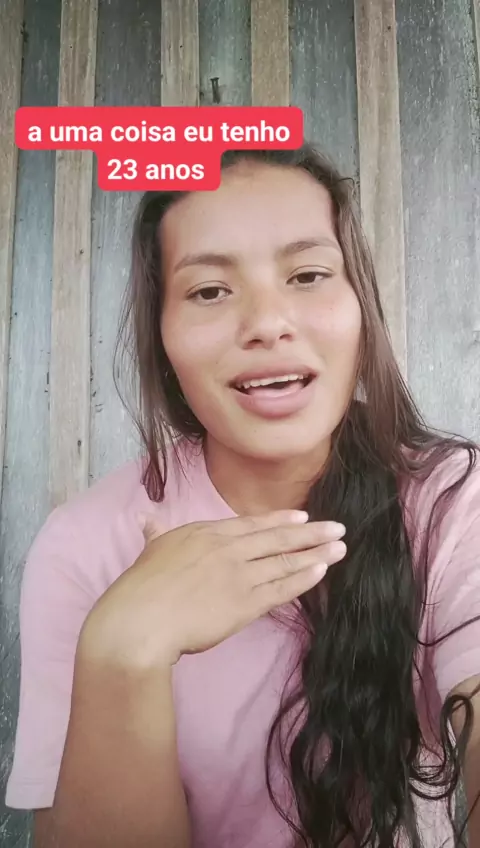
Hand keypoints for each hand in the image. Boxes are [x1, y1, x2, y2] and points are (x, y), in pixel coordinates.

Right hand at [82, 511, 346, 668]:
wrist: (142, 619)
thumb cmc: (142, 587)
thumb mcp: (151, 551)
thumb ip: (156, 534)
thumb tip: (146, 519)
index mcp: (206, 534)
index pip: (251, 525)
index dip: (280, 521)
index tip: (302, 517)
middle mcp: (228, 549)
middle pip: (277, 538)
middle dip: (311, 533)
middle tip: (337, 527)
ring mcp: (239, 575)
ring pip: (285, 561)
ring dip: (316, 553)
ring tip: (340, 547)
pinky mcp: (245, 603)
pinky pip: (281, 588)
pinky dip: (303, 579)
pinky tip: (321, 572)